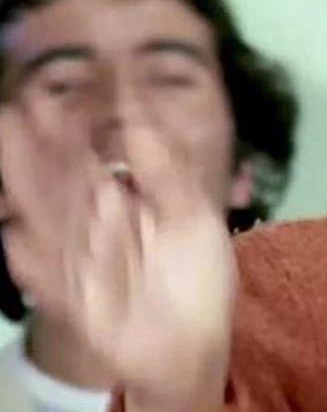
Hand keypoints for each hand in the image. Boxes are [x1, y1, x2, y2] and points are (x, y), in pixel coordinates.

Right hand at [0, 100, 234, 407]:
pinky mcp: (61, 291)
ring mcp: (72, 255)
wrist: (190, 344)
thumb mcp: (193, 213)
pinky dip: (23, 249)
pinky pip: (35, 267)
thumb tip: (146, 113)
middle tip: (23, 103)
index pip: (93, 155)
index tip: (57, 93)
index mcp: (123, 199)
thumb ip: (166, 165)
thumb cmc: (197, 276)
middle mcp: (91, 222)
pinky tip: (10, 224)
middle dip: (41, 142)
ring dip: (22, 177)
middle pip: (59, 176)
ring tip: (7, 135)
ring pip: (41, 210)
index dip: (75, 126)